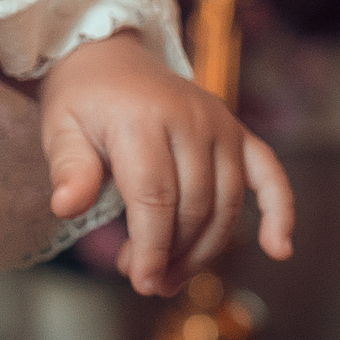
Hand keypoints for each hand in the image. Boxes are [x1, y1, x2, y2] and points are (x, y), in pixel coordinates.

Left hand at [38, 32, 294, 295]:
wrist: (109, 59)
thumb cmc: (83, 101)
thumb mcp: (60, 130)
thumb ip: (69, 169)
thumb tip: (65, 206)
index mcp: (144, 119)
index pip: (156, 199)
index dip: (152, 248)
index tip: (141, 281)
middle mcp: (191, 119)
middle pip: (194, 208)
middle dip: (172, 255)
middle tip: (145, 279)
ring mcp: (221, 125)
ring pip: (225, 205)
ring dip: (204, 251)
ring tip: (170, 275)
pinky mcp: (238, 133)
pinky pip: (270, 175)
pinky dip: (280, 212)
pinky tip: (278, 249)